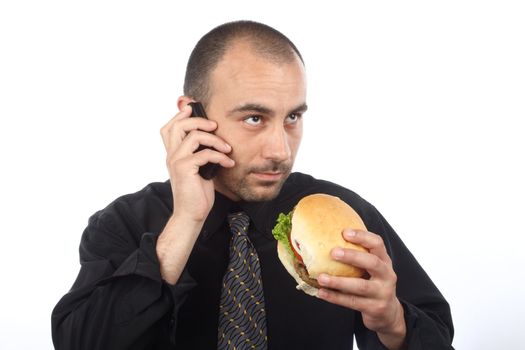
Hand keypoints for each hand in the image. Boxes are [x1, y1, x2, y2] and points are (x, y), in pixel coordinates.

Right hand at [160, 104, 234, 222]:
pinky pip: (205, 154)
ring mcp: (176, 161)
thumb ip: (201, 152)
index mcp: (173, 153)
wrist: (192, 214)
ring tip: (227, 149)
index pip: (169, 127)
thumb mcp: (200, 168)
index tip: (196, 108)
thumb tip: (214, 138)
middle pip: (178, 125)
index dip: (180, 114)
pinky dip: (220, 156)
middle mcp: (171, 155)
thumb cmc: (197, 192)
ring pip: (194, 136)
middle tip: (215, 127)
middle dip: (200, 121)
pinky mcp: (184, 169)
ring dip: (216, 140)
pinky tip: (228, 163)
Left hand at [316, 229, 406, 348]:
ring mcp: (382, 293)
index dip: (362, 236)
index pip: (377, 243)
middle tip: (333, 252)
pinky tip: (322, 292)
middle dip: (352, 256)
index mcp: (384, 261)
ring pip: (360, 286)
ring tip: (321, 278)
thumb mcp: (372, 268)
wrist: (388, 312)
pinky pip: (352, 302)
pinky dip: (335, 297)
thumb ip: (358, 256)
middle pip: (372, 263)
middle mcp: (387, 275)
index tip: (345, 232)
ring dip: (339, 282)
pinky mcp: (374, 308)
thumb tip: (326, 240)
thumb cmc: (373, 283)